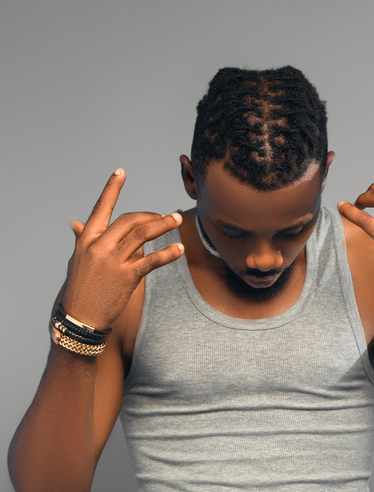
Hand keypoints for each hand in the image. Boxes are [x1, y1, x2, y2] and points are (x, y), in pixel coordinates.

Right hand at [61, 168, 183, 330]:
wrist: (80, 319)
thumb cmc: (80, 288)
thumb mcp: (77, 260)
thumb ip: (82, 239)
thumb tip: (76, 221)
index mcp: (87, 240)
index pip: (101, 209)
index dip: (111, 189)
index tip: (120, 172)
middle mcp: (99, 247)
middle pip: (129, 220)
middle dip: (150, 215)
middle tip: (166, 216)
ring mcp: (112, 262)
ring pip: (142, 235)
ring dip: (163, 225)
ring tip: (177, 220)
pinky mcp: (126, 278)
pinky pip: (151, 261)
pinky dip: (167, 253)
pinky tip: (179, 249)